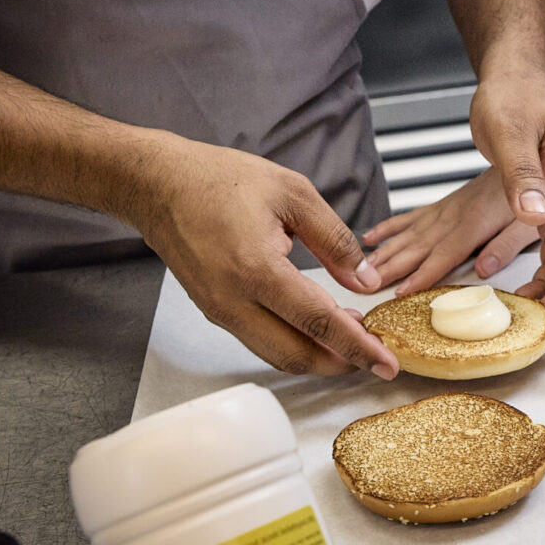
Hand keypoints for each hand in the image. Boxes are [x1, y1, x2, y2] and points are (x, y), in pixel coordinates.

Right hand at [128, 134, 399, 378]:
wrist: (159, 184)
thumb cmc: (221, 180)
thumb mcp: (293, 194)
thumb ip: (335, 240)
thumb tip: (365, 281)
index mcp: (257, 269)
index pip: (318, 323)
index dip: (357, 347)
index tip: (386, 364)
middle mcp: (234, 301)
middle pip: (296, 355)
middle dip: (341, 363)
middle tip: (374, 356)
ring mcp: (220, 311)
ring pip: (276, 354)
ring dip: (317, 356)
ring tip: (351, 340)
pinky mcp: (214, 311)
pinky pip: (259, 340)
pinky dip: (292, 342)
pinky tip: (316, 327)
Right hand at [363, 167, 539, 294]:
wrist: (530, 148)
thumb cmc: (538, 186)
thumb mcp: (531, 222)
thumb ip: (506, 244)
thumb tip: (483, 269)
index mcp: (477, 221)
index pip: (444, 253)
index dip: (421, 274)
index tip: (399, 291)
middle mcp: (456, 213)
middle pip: (417, 246)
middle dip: (389, 267)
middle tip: (364, 285)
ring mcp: (448, 207)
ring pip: (409, 232)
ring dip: (384, 251)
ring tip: (363, 267)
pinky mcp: (447, 202)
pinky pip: (413, 216)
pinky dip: (391, 227)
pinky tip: (374, 236)